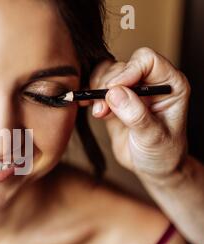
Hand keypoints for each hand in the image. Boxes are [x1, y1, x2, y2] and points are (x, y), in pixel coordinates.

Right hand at [88, 47, 190, 182]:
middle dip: (108, 85)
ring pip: (107, 72)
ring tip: (100, 112)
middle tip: (103, 109)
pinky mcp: (114, 99)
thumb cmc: (163, 153)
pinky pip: (97, 86)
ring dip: (97, 90)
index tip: (113, 90)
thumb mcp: (153, 137)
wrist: (152, 167)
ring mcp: (131, 90)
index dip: (128, 71)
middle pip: (122, 66)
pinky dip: (90, 95)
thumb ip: (136, 115)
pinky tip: (89, 107)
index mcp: (170, 84)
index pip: (147, 61)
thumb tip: (114, 93)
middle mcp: (150, 82)